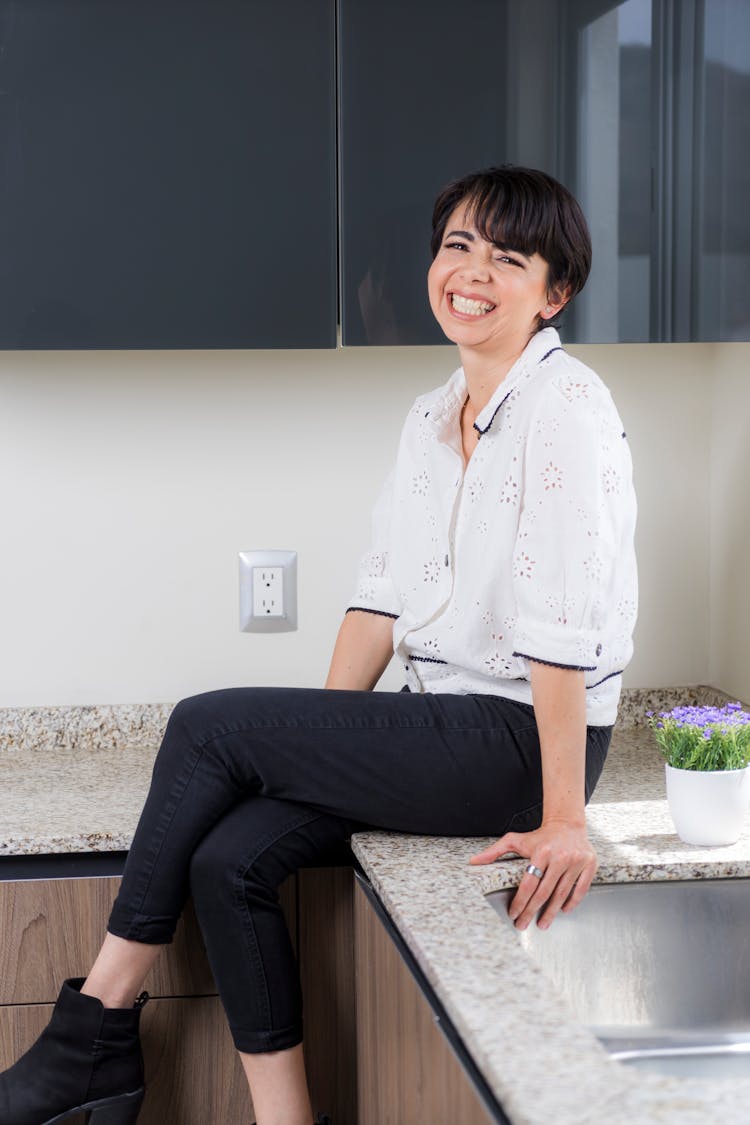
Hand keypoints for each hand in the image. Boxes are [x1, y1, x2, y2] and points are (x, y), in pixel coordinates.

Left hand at [470, 820, 596, 929]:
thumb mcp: (516, 839)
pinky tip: (562, 910)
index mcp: (541, 852)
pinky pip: (580, 889)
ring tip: (542, 924)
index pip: (529, 883)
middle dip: (532, 911)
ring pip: (562, 893)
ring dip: (551, 912)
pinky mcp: (589, 865)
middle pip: (544, 892)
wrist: (567, 824)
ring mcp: (576, 862)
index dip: (521, 901)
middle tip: (523, 925)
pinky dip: (571, 902)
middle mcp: (560, 857)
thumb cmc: (540, 836)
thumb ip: (495, 851)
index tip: (514, 913)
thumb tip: (474, 862)